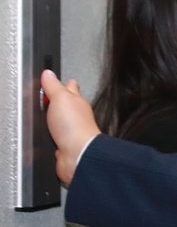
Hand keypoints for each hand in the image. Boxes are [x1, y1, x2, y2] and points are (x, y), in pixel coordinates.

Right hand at [40, 69, 100, 184]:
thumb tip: (48, 73)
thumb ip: (54, 86)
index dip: (65, 83)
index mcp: (76, 101)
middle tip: (53, 95)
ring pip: (64, 120)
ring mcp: (72, 130)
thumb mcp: (60, 99)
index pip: (71, 88)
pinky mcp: (65, 144)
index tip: (58, 80)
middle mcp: (77, 115)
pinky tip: (53, 134)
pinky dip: (55, 134)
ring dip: (59, 117)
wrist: (78, 153)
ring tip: (52, 113)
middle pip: (68, 104)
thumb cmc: (75, 126)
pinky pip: (59, 136)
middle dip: (62, 100)